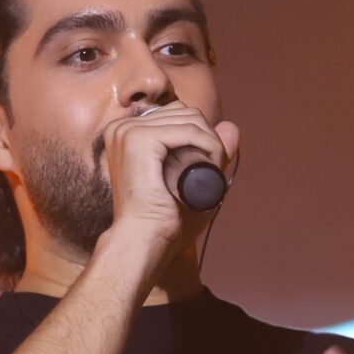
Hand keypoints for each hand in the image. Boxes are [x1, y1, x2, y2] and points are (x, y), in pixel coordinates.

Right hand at [100, 99, 239, 252]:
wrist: (143, 241)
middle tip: (213, 170)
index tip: (208, 165)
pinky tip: (212, 164)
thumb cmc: (162, 220)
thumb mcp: (191, 179)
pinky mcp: (138, 139)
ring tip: (213, 171)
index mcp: (126, 133)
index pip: (175, 114)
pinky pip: (188, 130)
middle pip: (183, 112)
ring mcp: (127, 131)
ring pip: (189, 119)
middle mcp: (122, 127)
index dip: (200, 134)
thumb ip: (210, 152)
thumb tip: (231, 126)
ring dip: (211, 143)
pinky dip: (208, 145)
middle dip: (208, 137)